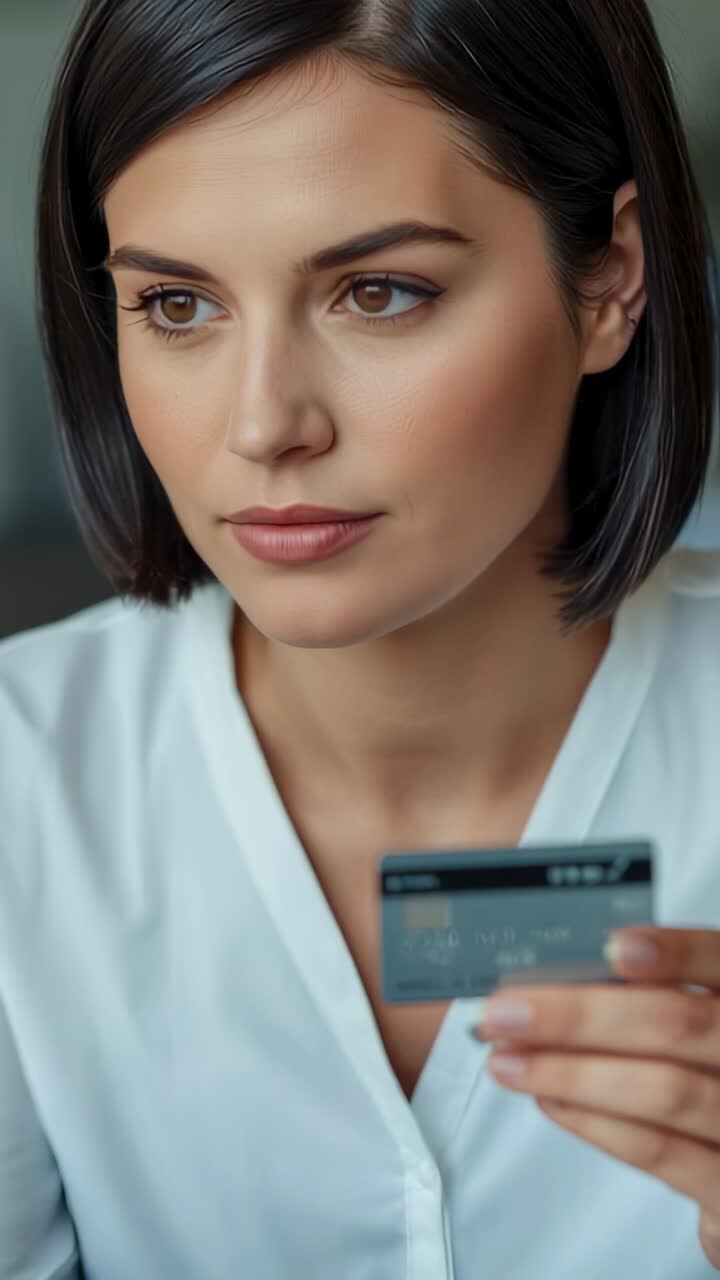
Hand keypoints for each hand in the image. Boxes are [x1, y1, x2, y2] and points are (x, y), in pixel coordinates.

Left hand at [470, 927, 719, 1267]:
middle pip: (677, 1023)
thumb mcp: (682, 1023)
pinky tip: (549, 1100)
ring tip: (508, 1061)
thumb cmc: (696, 1073)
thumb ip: (639, 997)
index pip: (717, 960)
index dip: (674, 951)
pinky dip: (595, 1123)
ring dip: (571, 1072)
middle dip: (580, 1015)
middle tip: (506, 1013)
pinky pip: (660, 1151)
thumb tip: (549, 981)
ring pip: (663, 1089)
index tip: (613, 947)